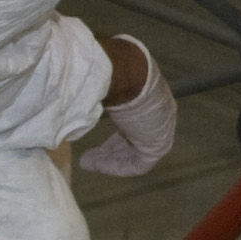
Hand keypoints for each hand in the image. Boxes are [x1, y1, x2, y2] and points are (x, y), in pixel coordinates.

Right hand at [80, 36, 176, 177]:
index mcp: (151, 98)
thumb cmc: (118, 73)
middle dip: (111, 150)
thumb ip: (101, 88)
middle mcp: (159, 115)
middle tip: (90, 156)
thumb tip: (78, 83)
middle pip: (135, 139)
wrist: (133, 77)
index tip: (99, 144)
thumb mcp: (109, 80)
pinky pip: (137, 163)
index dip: (116, 135)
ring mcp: (161, 131)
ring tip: (86, 162)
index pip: (135, 122)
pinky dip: (115, 166)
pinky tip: (95, 165)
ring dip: (109, 160)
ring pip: (134, 153)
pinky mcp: (158, 145)